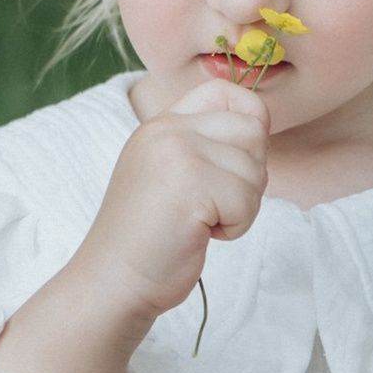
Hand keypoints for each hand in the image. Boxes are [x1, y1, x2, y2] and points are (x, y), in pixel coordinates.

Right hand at [0, 77, 267, 372]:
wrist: (113, 280)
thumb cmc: (151, 237)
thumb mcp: (170, 172)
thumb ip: (204, 145)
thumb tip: (259, 125)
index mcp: (163, 123)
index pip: (229, 92)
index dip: (250, 124)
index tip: (235, 163)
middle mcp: (168, 129)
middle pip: (253, 131)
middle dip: (249, 176)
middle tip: (214, 205)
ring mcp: (177, 153)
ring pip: (255, 170)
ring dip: (241, 207)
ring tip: (202, 221)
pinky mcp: (190, 185)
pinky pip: (247, 202)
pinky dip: (235, 228)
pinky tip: (201, 234)